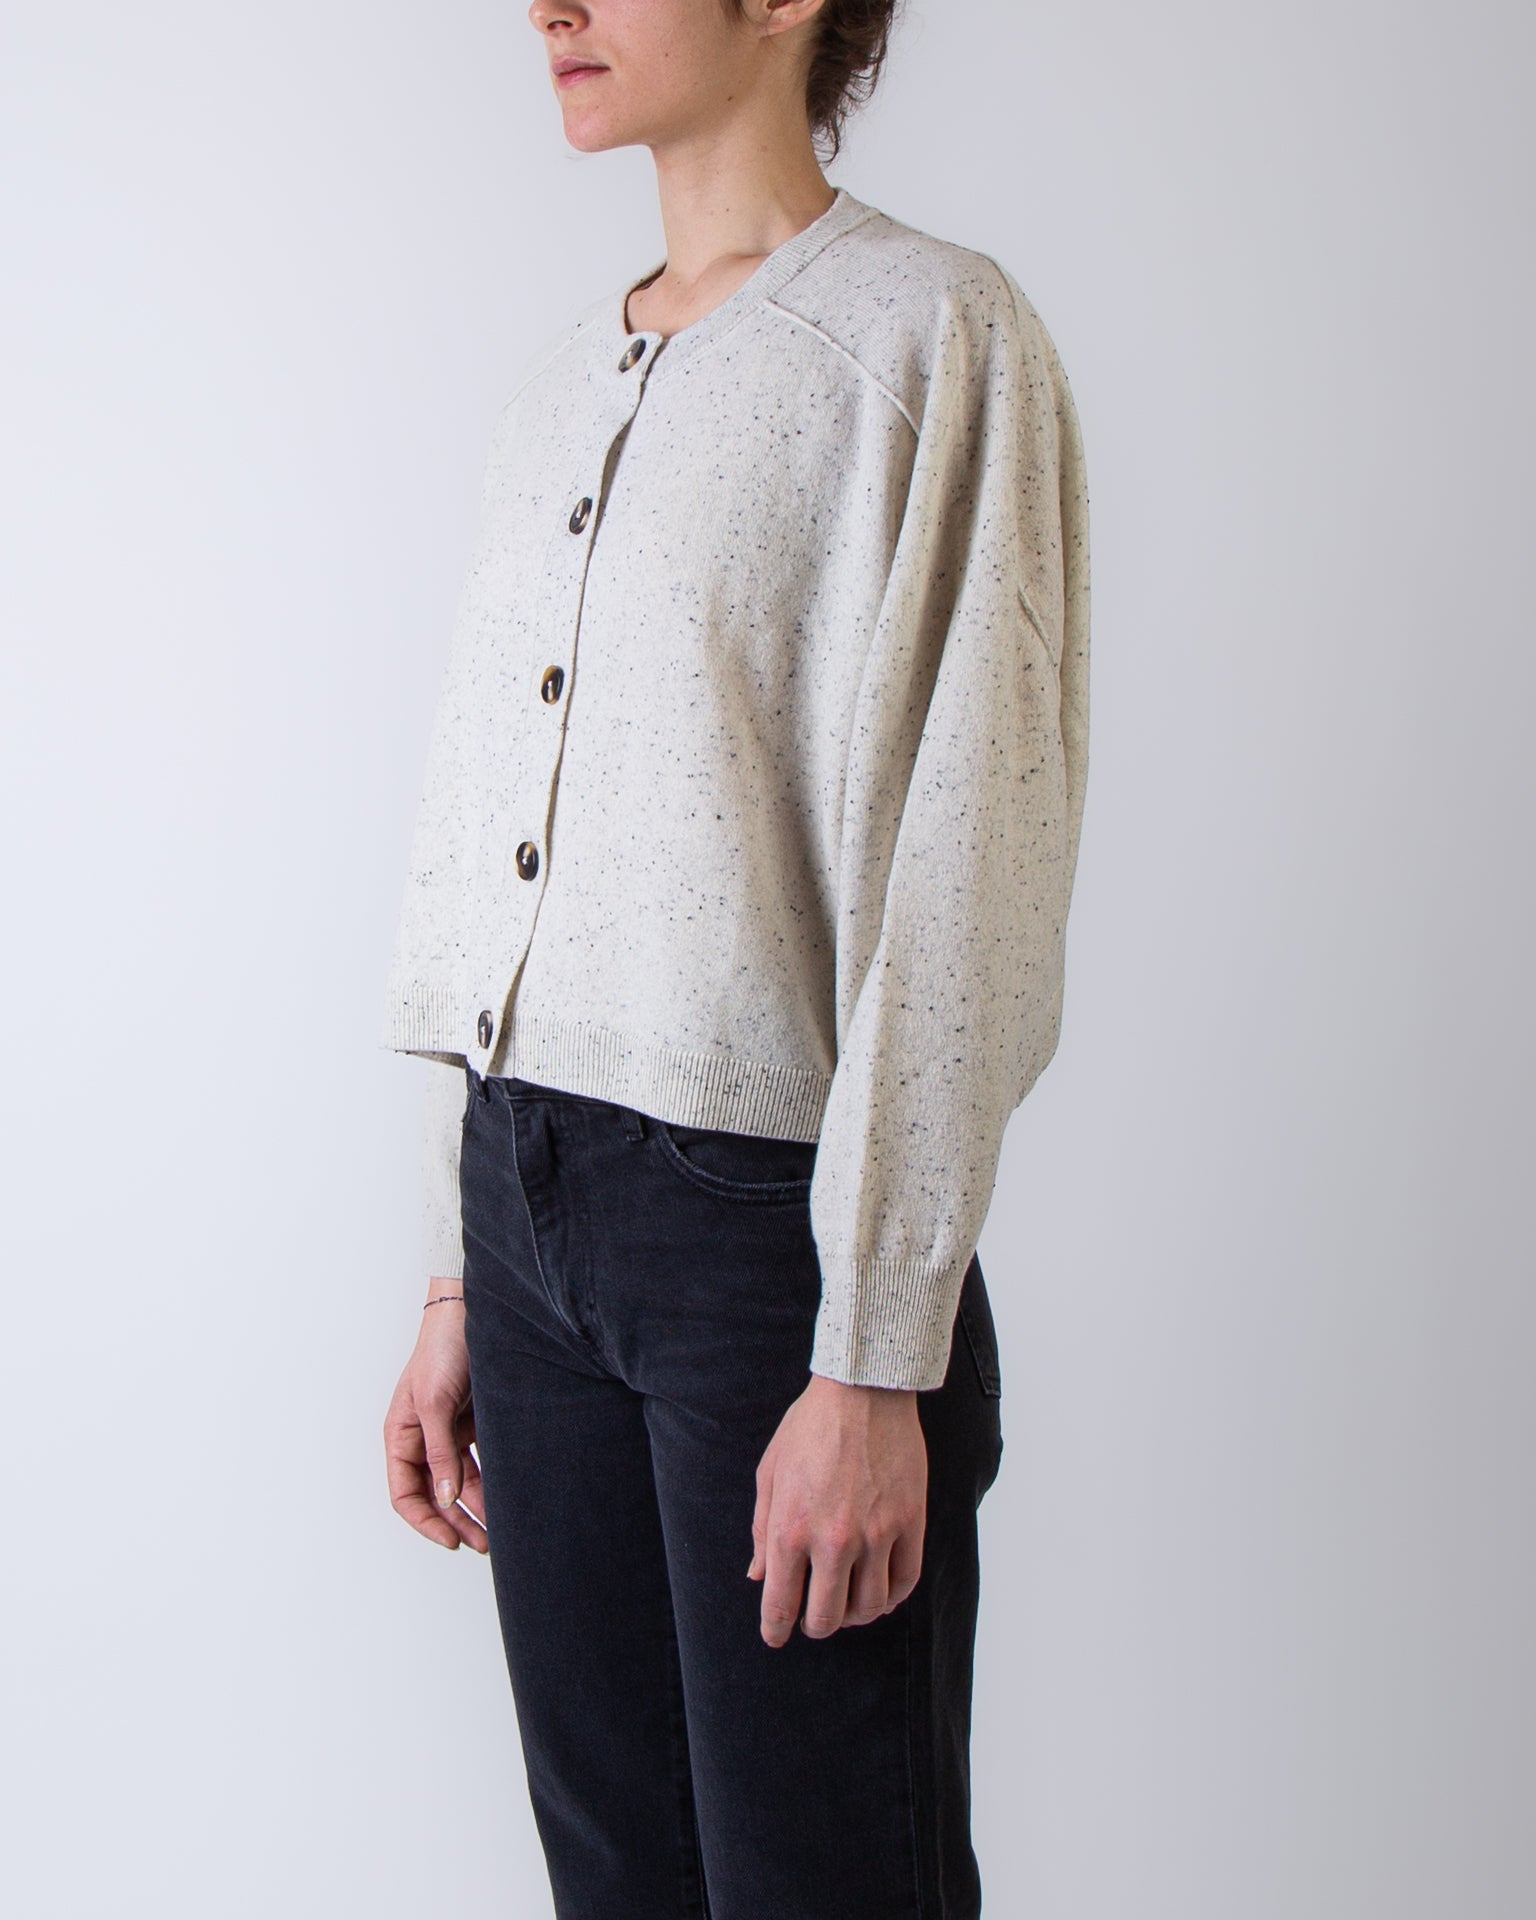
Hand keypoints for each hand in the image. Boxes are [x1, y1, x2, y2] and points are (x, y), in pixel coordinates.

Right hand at [382, 1284, 487, 1552]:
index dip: (426, 1521)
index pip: (405, 1493)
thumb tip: (444, 1496)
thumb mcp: (435, 1403)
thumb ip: (439, 1451)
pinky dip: (492, 1482)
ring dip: (478, 1507)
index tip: (451, 1540)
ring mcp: (450, 1433)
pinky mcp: (475, 1423)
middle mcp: (424, 1439)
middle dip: (456, 1522)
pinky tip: (507, 1498)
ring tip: (500, 1532)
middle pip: (436, 1494)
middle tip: (482, 1545)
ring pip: (462, 1483)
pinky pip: (482, 1462)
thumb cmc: (443, 1349)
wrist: (472, 1313)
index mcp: (401, 1436)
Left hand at [748, 1374, 926, 1647]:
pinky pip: (905, 1582)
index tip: (776, 1637)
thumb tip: (758, 1577)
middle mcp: (833, 1540)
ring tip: (848, 1605)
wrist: (863, 1390)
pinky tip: (880, 1593)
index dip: (775, 1630)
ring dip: (855, 1616)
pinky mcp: (910, 1523)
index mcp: (790, 1528)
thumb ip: (760, 1529)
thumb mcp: (770, 1472)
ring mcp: (876, 1534)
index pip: (780, 1605)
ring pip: (868, 1608)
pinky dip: (891, 1598)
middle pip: (826, 1618)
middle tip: (814, 1618)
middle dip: (815, 1626)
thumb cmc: (810, 1427)